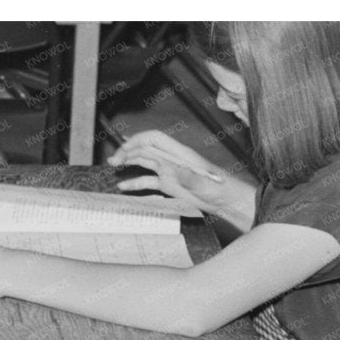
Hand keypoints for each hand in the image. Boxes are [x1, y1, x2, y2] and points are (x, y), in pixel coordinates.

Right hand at [107, 130, 244, 216]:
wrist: (225, 201)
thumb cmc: (219, 189)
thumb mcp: (205, 184)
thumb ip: (190, 177)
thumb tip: (175, 170)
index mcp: (180, 154)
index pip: (155, 139)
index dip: (138, 139)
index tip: (124, 148)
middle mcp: (172, 160)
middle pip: (145, 149)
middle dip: (128, 151)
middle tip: (113, 160)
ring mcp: (169, 172)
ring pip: (144, 161)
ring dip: (129, 161)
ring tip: (114, 165)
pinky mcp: (168, 184)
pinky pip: (148, 181)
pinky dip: (135, 182)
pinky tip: (123, 186)